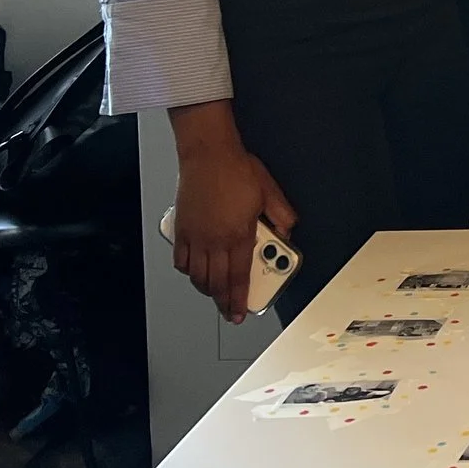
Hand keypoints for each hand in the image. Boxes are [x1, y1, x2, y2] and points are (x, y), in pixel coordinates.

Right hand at [169, 103, 296, 322]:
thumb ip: (282, 215)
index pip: (239, 277)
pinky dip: (188, 271)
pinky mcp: (181, 229)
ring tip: (215, 294)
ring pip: (197, 275)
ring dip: (206, 289)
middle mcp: (215, 241)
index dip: (240, 299)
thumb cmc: (237, 170)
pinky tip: (194, 272)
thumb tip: (287, 232)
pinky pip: (181, 260)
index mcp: (239, 235)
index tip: (241, 313)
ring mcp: (195, 237)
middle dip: (224, 301)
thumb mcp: (270, 192)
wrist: (209, 154)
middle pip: (216, 282)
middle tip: (229, 311)